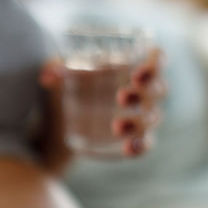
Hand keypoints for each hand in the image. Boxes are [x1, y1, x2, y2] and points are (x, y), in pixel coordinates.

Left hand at [40, 48, 166, 156]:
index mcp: (131, 66)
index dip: (155, 64)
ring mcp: (140, 116)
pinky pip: (147, 143)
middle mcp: (142, 90)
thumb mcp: (59, 73)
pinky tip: (128, 148)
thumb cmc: (69, 85)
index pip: (157, 58)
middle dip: (145, 93)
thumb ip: (53, 68)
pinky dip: (141, 146)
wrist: (60, 120)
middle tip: (120, 97)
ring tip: (116, 126)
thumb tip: (47, 77)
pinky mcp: (132, 138)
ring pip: (154, 118)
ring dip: (139, 122)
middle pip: (160, 89)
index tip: (136, 74)